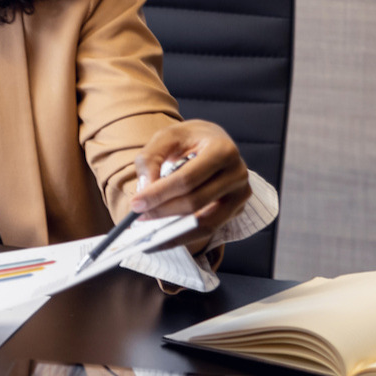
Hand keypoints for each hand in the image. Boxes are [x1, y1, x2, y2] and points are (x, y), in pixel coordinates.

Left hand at [129, 120, 251, 250]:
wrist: (214, 140)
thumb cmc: (190, 138)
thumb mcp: (166, 136)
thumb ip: (151, 159)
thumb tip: (144, 190)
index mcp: (223, 150)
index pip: (187, 179)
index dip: (159, 193)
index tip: (135, 203)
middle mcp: (237, 173)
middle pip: (196, 202)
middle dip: (162, 212)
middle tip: (137, 217)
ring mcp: (240, 194)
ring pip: (205, 222)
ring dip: (173, 231)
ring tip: (147, 235)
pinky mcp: (236, 209)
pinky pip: (209, 229)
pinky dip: (184, 237)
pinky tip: (163, 239)